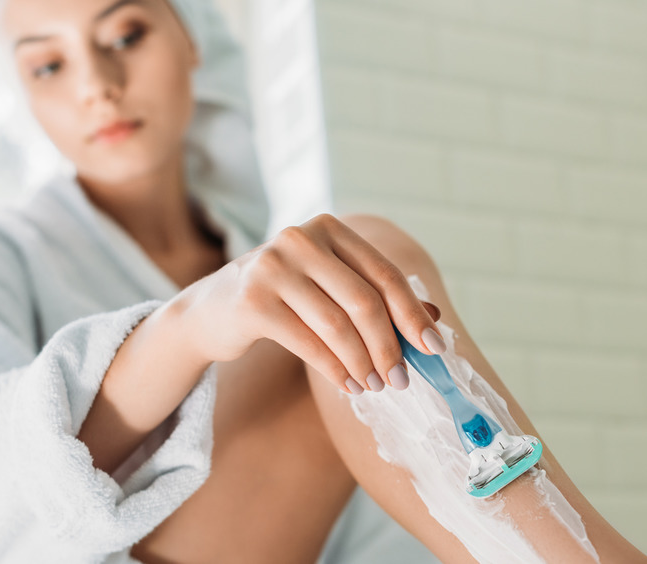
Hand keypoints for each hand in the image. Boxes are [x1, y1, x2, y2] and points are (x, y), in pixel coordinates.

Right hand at [174, 213, 445, 393]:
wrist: (212, 311)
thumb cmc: (284, 299)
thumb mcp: (330, 288)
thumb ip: (378, 297)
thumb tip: (433, 319)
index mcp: (329, 229)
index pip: (383, 273)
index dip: (412, 313)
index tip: (434, 348)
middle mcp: (300, 239)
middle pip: (364, 300)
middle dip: (389, 346)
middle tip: (401, 379)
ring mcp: (272, 267)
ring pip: (337, 325)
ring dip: (363, 363)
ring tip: (375, 386)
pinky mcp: (253, 302)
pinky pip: (308, 343)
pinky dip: (335, 370)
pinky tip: (348, 385)